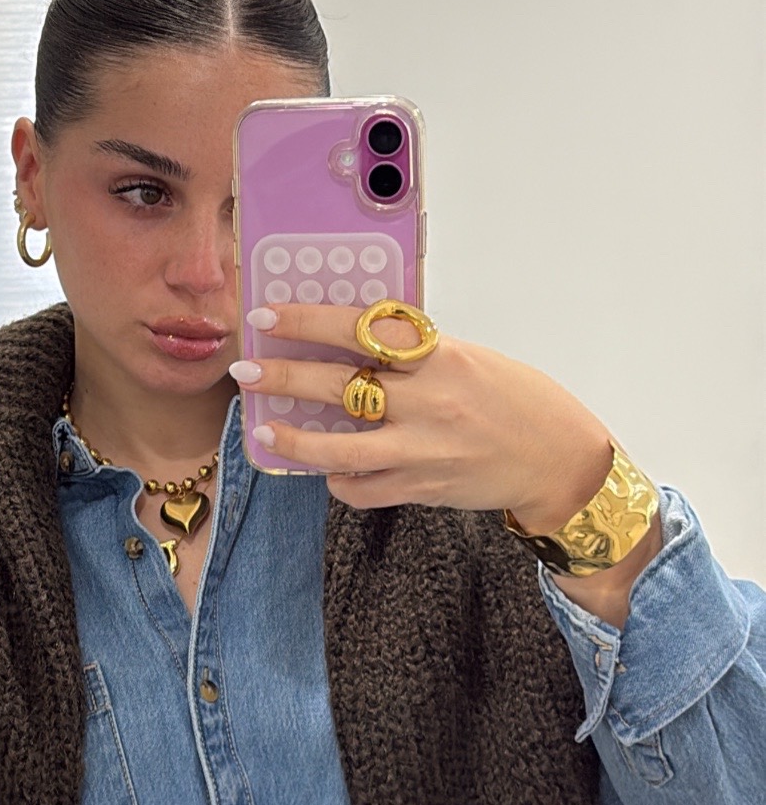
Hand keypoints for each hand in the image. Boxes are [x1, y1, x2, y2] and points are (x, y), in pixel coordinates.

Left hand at [232, 301, 615, 532]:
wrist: (558, 459)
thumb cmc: (516, 400)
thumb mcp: (468, 358)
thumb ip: (414, 353)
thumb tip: (353, 342)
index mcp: (439, 356)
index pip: (359, 330)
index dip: (307, 322)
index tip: (268, 317)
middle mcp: (428, 401)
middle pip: (337, 385)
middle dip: (282, 377)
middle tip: (245, 370)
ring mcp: (423, 448)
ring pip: (339, 447)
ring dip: (294, 440)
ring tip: (266, 431)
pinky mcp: (422, 487)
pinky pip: (363, 487)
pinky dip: (339, 478)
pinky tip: (329, 468)